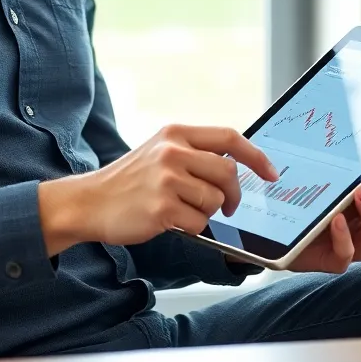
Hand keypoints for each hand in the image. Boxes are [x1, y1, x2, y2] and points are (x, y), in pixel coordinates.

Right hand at [37, 125, 278, 255]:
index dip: (257, 157)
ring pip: (215, 201)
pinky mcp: (161, 208)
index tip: (271, 174)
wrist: (90, 202)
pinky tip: (169, 221)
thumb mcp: (159, 152)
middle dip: (235, 195)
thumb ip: (194, 152)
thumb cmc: (130, 181)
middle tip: (230, 207)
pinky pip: (198, 223)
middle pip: (228, 172)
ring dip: (207, 213)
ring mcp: (166, 179)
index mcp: (175, 133)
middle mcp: (172, 151)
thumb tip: (238, 164)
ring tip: (183, 211)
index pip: (230, 138)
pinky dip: (191, 228)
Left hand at [286, 152, 360, 273]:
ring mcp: (351, 243)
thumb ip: (329, 165)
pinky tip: (336, 221)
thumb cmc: (297, 203)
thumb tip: (344, 142)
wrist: (271, 235)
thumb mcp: (312, 177)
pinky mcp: (333, 260)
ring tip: (360, 192)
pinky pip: (345, 253)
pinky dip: (344, 237)